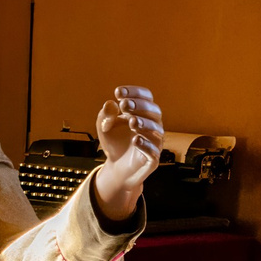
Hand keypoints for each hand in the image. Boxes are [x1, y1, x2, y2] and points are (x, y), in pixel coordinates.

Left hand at [91, 86, 163, 222]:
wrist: (116, 169)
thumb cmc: (114, 144)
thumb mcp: (104, 128)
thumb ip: (105, 116)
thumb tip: (110, 104)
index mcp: (143, 114)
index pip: (146, 98)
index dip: (135, 92)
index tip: (118, 92)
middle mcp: (152, 126)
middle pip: (154, 111)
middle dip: (140, 106)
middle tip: (124, 105)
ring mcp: (154, 142)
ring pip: (156, 130)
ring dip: (145, 123)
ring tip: (132, 122)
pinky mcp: (152, 159)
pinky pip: (154, 151)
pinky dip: (146, 144)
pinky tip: (135, 140)